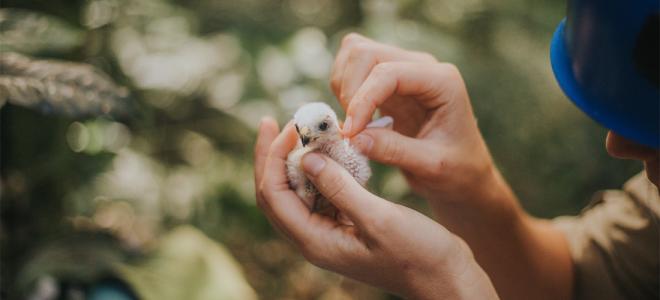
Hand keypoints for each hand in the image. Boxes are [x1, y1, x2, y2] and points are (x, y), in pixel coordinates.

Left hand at [254, 118, 497, 299]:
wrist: (444, 276)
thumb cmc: (418, 255)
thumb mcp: (379, 219)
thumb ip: (340, 188)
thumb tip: (307, 158)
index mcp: (315, 241)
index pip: (274, 194)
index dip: (272, 157)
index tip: (288, 125)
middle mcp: (315, 238)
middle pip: (276, 192)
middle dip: (273, 156)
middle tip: (277, 121)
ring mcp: (329, 232)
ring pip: (296, 191)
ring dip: (295, 160)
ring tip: (303, 129)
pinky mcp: (345, 224)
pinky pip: (320, 193)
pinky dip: (320, 169)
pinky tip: (330, 149)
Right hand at [332, 33, 497, 203]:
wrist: (465, 175)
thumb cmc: (458, 170)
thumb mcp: (432, 166)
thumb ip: (395, 150)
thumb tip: (354, 138)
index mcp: (442, 81)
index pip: (388, 73)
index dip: (362, 100)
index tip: (350, 134)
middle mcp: (422, 66)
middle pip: (365, 53)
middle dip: (349, 91)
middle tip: (352, 130)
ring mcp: (404, 69)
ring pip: (354, 53)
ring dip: (343, 88)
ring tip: (355, 125)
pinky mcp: (388, 80)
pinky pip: (353, 68)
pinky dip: (343, 91)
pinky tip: (356, 121)